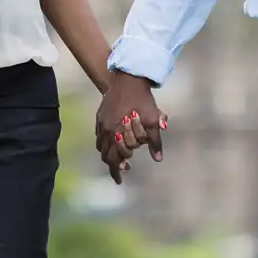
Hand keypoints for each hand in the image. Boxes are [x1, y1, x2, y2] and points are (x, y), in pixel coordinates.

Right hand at [95, 70, 165, 184]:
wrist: (129, 78)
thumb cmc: (142, 99)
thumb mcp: (153, 120)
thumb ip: (154, 141)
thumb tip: (158, 159)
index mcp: (115, 132)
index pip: (113, 159)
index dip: (117, 171)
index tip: (121, 179)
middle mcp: (104, 129)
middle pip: (105, 155)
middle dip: (114, 164)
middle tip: (125, 168)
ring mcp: (100, 122)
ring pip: (100, 146)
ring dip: (109, 154)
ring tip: (120, 157)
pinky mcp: (100, 115)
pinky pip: (99, 135)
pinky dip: (106, 143)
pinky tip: (115, 141)